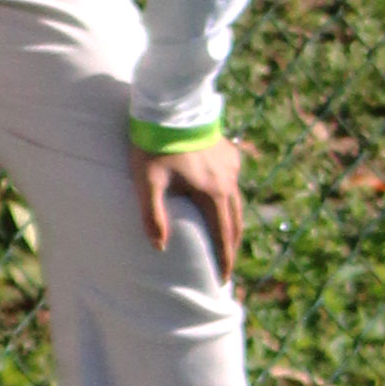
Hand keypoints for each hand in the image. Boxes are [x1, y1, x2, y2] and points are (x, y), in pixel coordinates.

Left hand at [133, 132, 241, 274]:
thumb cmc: (155, 145)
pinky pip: (232, 180)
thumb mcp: (147, 182)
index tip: (222, 280)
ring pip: (236, 202)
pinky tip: (221, 198)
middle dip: (231, 248)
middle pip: (235, 223)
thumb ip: (153, 216)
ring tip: (225, 238)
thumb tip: (160, 247)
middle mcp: (228, 181)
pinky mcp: (228, 151)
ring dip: (232, 224)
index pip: (223, 236)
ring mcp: (230, 165)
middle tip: (226, 267)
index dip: (224, 260)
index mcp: (213, 193)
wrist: (170, 105)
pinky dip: (228, 197)